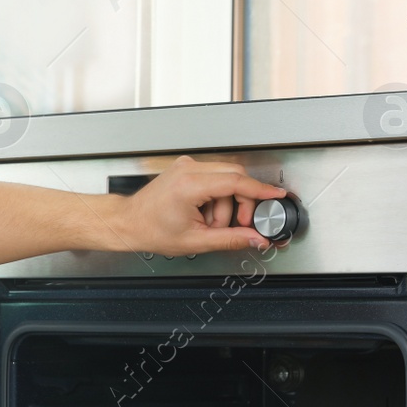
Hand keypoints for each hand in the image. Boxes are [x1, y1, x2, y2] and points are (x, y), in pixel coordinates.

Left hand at [119, 156, 285, 255]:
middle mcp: (188, 169)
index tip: (276, 194)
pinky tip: (203, 213)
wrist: (129, 222)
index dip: (261, 190)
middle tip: (240, 224)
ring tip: (209, 224)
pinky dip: (216, 198)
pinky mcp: (187, 169)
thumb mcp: (195, 241)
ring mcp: (187, 166)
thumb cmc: (151, 230)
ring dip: (226, 204)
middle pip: (235, 176)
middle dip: (243, 202)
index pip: (236, 181)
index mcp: (189, 185)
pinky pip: (215, 179)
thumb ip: (231, 239)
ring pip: (226, 179)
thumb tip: (256, 238)